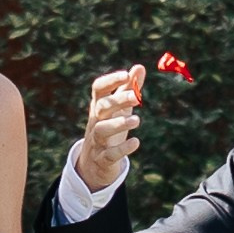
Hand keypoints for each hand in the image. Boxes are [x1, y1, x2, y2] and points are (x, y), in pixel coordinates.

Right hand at [71, 64, 144, 198]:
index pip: (98, 89)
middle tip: (137, 97)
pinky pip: (110, 154)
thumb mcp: (118, 109)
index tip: (126, 75)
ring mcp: (97, 141)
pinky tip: (135, 143)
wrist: (94, 165)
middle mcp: (95, 122)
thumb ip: (128, 89)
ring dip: (118, 124)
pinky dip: (122, 149)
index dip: (110, 81)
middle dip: (118, 101)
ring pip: (102, 130)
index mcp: (98, 107)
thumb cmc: (109, 129)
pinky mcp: (103, 159)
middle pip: (102, 107)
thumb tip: (139, 67)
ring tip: (137, 120)